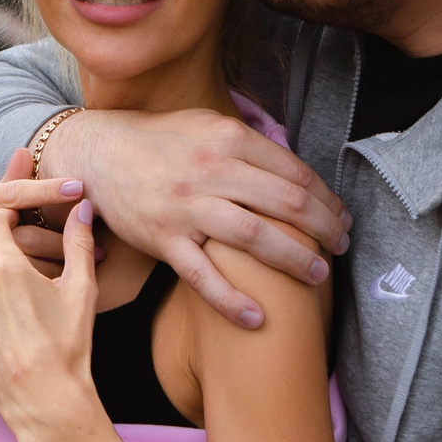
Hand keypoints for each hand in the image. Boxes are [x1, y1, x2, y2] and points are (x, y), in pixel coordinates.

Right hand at [0, 148, 84, 345]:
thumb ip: (1, 186)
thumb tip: (26, 150)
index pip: (12, 193)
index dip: (48, 190)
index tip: (80, 186)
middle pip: (23, 235)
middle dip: (66, 243)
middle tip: (102, 250)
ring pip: (18, 269)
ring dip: (56, 274)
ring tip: (86, 276)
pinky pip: (2, 296)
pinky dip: (32, 299)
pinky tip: (55, 301)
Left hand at [0, 198, 100, 441]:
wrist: (45, 401)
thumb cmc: (69, 345)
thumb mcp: (81, 290)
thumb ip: (77, 243)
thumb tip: (83, 207)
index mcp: (6, 267)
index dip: (5, 221)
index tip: (15, 228)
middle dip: (3, 273)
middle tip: (27, 297)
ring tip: (15, 328)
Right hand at [43, 110, 345, 329]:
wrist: (99, 154)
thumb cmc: (160, 141)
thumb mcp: (206, 124)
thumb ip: (249, 142)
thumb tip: (295, 164)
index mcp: (227, 138)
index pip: (294, 172)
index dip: (327, 198)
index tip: (341, 216)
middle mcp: (210, 170)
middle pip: (286, 203)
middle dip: (324, 229)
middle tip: (342, 246)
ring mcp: (186, 207)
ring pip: (255, 237)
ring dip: (295, 260)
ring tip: (318, 274)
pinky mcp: (163, 238)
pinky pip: (203, 275)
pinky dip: (232, 300)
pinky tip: (258, 317)